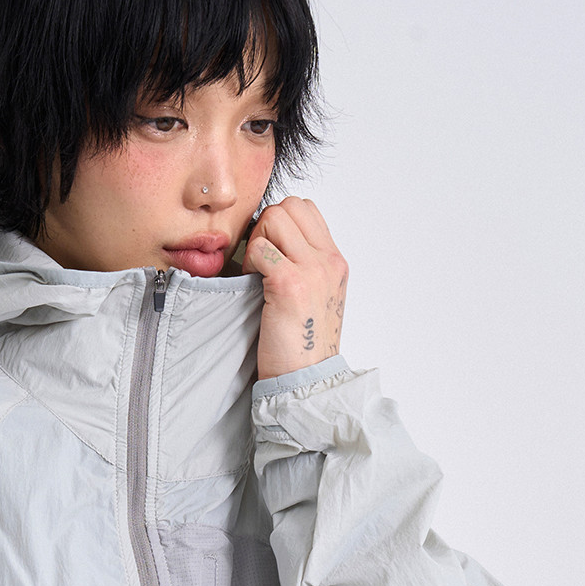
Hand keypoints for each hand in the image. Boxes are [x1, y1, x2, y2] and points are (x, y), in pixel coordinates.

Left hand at [241, 196, 348, 381]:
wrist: (306, 379)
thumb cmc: (301, 344)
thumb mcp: (314, 297)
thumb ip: (304, 266)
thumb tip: (271, 240)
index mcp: (335, 261)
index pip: (306, 208)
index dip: (280, 222)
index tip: (270, 252)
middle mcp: (328, 260)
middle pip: (289, 206)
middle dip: (266, 227)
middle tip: (259, 261)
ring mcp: (312, 270)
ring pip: (274, 218)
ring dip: (256, 241)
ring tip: (256, 272)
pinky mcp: (290, 284)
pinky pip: (260, 248)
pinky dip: (249, 261)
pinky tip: (252, 284)